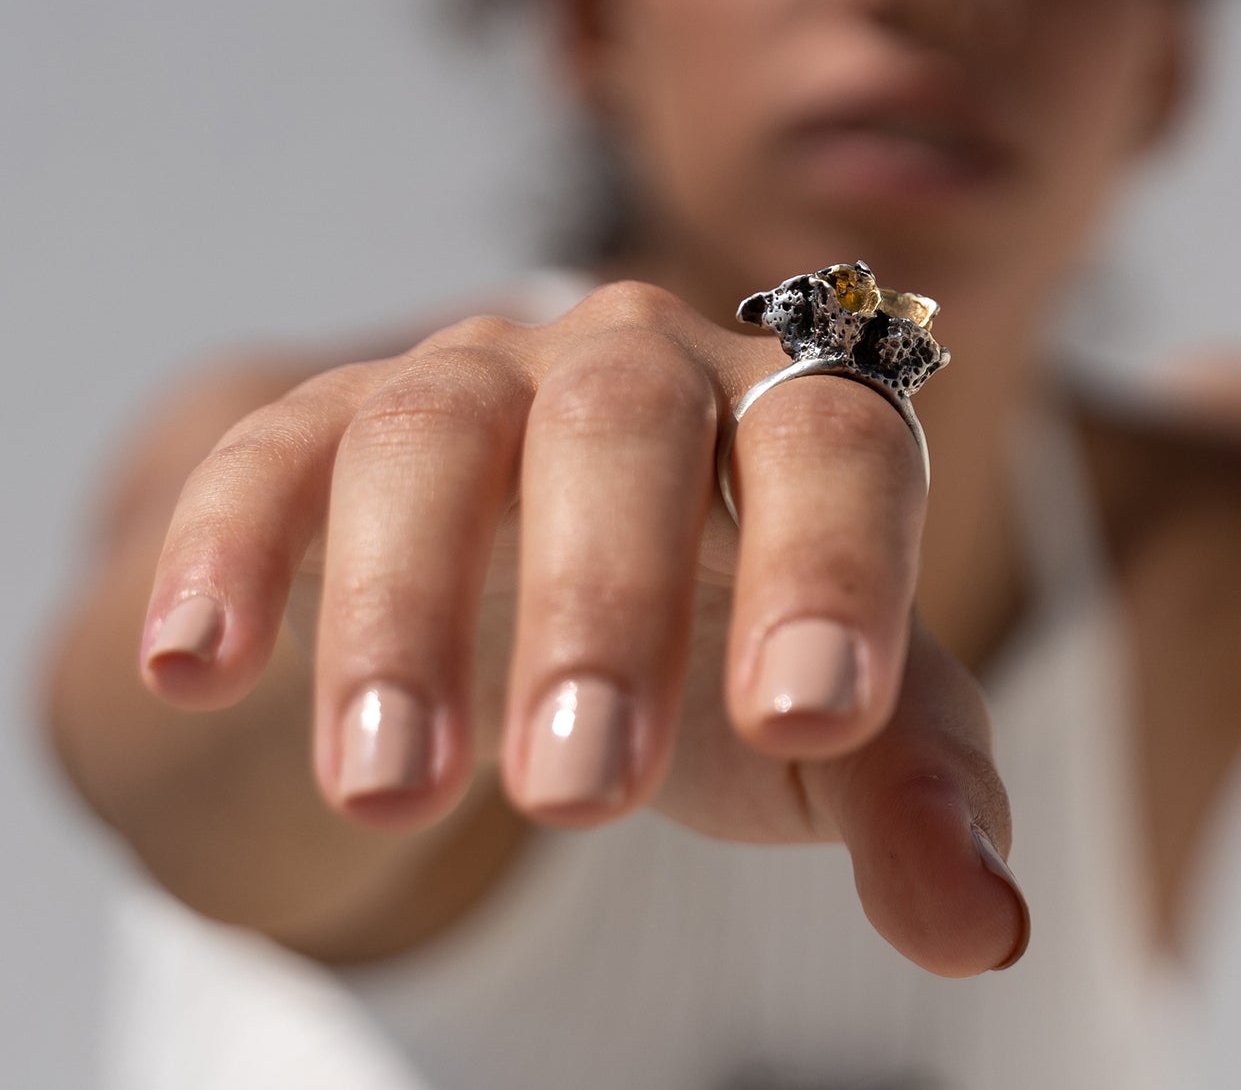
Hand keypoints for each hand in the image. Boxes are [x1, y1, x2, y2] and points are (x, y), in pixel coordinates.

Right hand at [139, 280, 1027, 974]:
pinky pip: (275, 454)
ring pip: (433, 434)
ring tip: (394, 786)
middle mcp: (633, 363)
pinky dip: (233, 548)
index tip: (809, 724)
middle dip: (602, 598)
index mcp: (780, 413)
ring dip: (404, 605)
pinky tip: (204, 665)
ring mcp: (477, 378)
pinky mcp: (336, 420)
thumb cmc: (719, 639)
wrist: (552, 563)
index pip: (835, 444)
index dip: (833, 566)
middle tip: (582, 791)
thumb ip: (907, 792)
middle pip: (623, 421)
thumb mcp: (820, 720)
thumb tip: (984, 928)